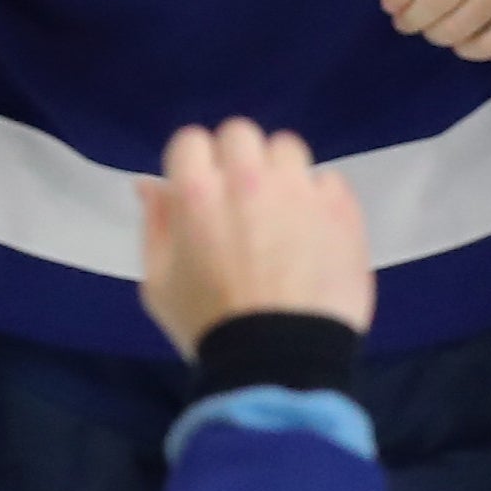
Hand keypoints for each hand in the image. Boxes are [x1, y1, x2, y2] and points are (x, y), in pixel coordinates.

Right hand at [137, 119, 374, 355]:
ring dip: (278, 170)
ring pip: (287, 147)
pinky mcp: (340, 208)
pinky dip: (318, 197)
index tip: (197, 188)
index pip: (190, 140)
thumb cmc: (210, 325)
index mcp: (196, 194)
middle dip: (234, 157)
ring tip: (279, 207)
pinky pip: (328, 180)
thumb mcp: (159, 283)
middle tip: (237, 195)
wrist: (281, 358)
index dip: (192, 163)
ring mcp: (298, 190)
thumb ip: (155, 226)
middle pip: (239, 132)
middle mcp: (247, 179)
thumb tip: (150, 185)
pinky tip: (312, 228)